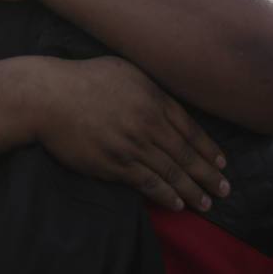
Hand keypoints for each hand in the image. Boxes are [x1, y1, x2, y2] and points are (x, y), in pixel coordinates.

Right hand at [33, 55, 228, 212]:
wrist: (47, 97)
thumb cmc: (83, 79)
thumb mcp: (124, 70)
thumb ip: (151, 88)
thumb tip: (170, 106)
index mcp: (153, 98)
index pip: (190, 129)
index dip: (208, 149)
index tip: (221, 163)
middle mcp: (147, 123)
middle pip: (186, 154)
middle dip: (208, 175)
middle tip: (225, 189)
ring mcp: (131, 146)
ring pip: (171, 172)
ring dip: (192, 190)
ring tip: (206, 203)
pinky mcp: (114, 165)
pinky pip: (147, 183)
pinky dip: (165, 195)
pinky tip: (176, 203)